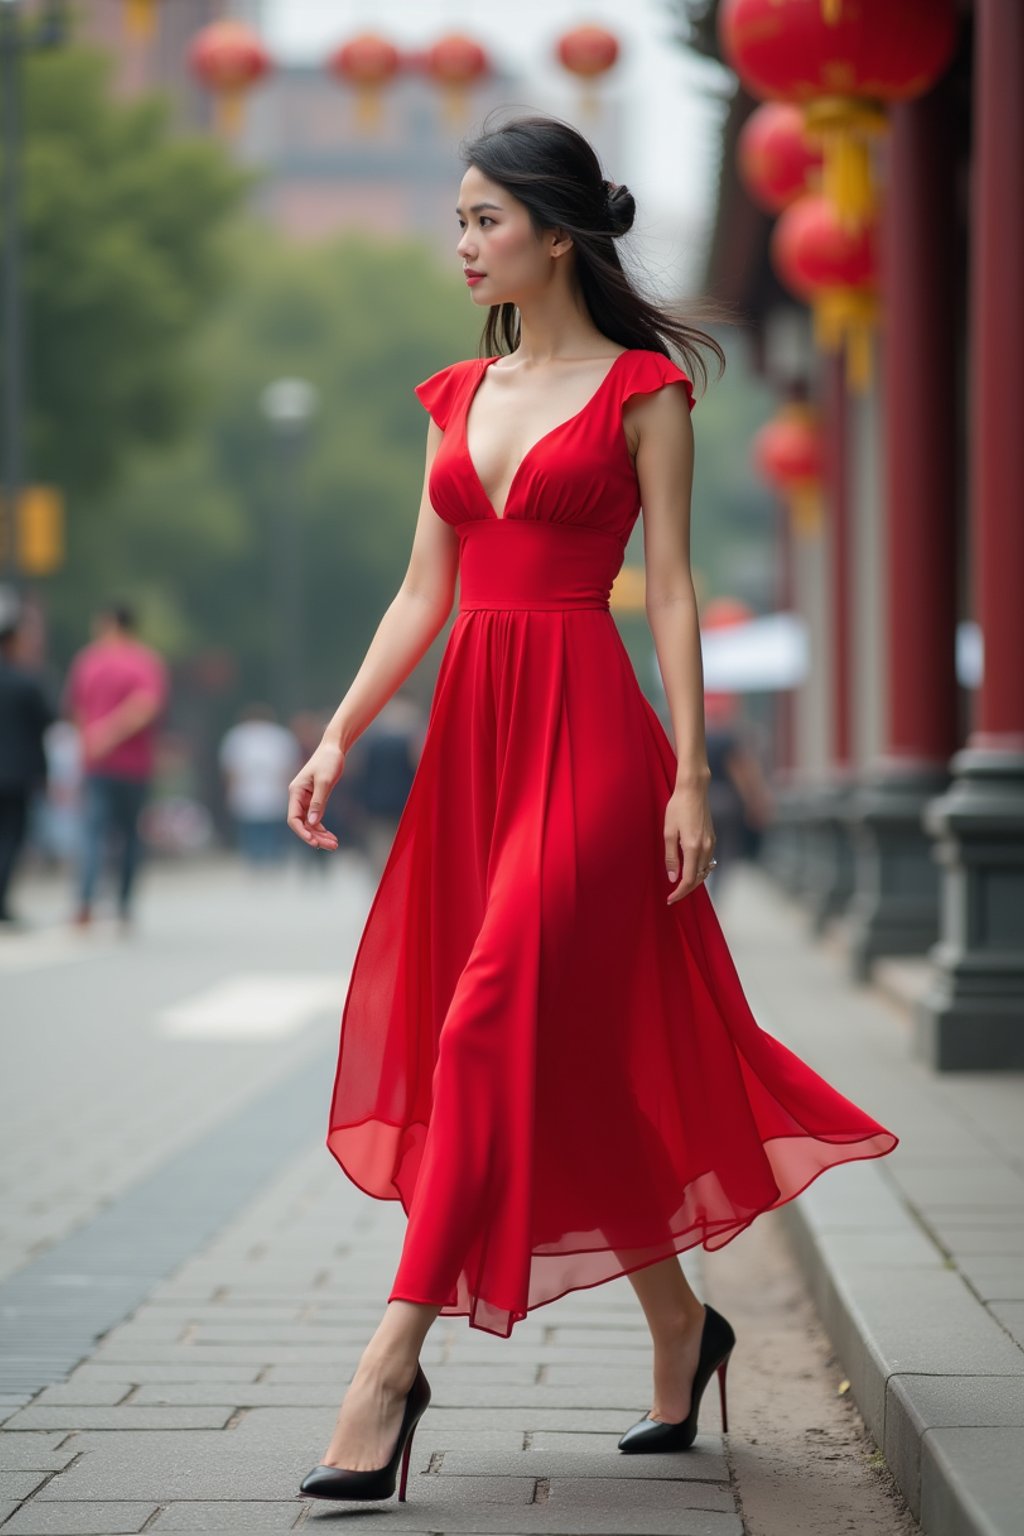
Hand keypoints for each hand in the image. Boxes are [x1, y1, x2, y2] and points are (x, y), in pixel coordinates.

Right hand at [287, 739, 344, 849]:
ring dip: (320, 835)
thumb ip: (318, 801)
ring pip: (309, 824)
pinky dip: (322, 829)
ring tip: (334, 844)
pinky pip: (315, 819)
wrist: (333, 748)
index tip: (314, 843)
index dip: (302, 832)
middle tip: (332, 846)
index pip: (293, 818)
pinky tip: (331, 836)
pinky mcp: (313, 800)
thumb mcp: (325, 781)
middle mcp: (297, 797)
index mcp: (295, 792)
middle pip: (302, 824)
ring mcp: (305, 799)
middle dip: (315, 837)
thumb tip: (312, 822)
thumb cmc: (328, 761)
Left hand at [664, 782, 715, 903]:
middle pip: (698, 878)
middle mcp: (706, 848)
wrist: (694, 790)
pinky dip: (699, 870)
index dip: (679, 892)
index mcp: (693, 847)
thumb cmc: (677, 808)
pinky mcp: (712, 838)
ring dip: (693, 881)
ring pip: (705, 871)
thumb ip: (671, 857)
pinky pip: (708, 861)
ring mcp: (711, 843)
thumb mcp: (668, 832)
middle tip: (672, 896)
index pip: (688, 879)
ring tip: (679, 885)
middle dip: (686, 890)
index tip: (670, 899)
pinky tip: (690, 869)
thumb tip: (672, 878)